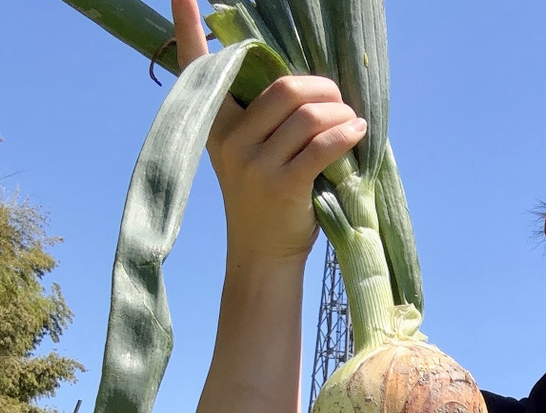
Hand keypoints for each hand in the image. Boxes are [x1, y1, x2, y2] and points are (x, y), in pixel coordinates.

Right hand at [171, 0, 365, 263]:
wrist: (263, 254)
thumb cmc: (266, 199)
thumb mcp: (252, 152)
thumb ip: (265, 119)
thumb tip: (308, 86)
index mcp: (214, 122)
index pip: (194, 65)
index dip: (186, 25)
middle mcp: (229, 138)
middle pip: (284, 88)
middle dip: (322, 88)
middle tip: (338, 100)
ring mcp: (253, 163)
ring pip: (308, 116)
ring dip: (340, 114)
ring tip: (351, 121)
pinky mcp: (282, 185)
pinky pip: (323, 146)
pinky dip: (347, 135)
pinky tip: (358, 133)